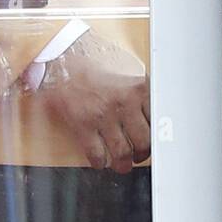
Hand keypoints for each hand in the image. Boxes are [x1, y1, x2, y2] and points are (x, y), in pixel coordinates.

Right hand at [38, 32, 150, 172]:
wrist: (63, 57)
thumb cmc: (94, 62)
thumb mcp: (127, 69)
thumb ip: (142, 90)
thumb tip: (154, 112)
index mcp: (139, 88)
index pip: (158, 121)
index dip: (157, 135)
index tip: (155, 141)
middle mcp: (124, 103)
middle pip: (144, 141)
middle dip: (142, 154)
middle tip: (139, 155)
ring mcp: (103, 116)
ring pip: (122, 153)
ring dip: (124, 164)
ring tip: (123, 164)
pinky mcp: (83, 126)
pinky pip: (97, 155)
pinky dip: (100, 163)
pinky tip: (101, 160)